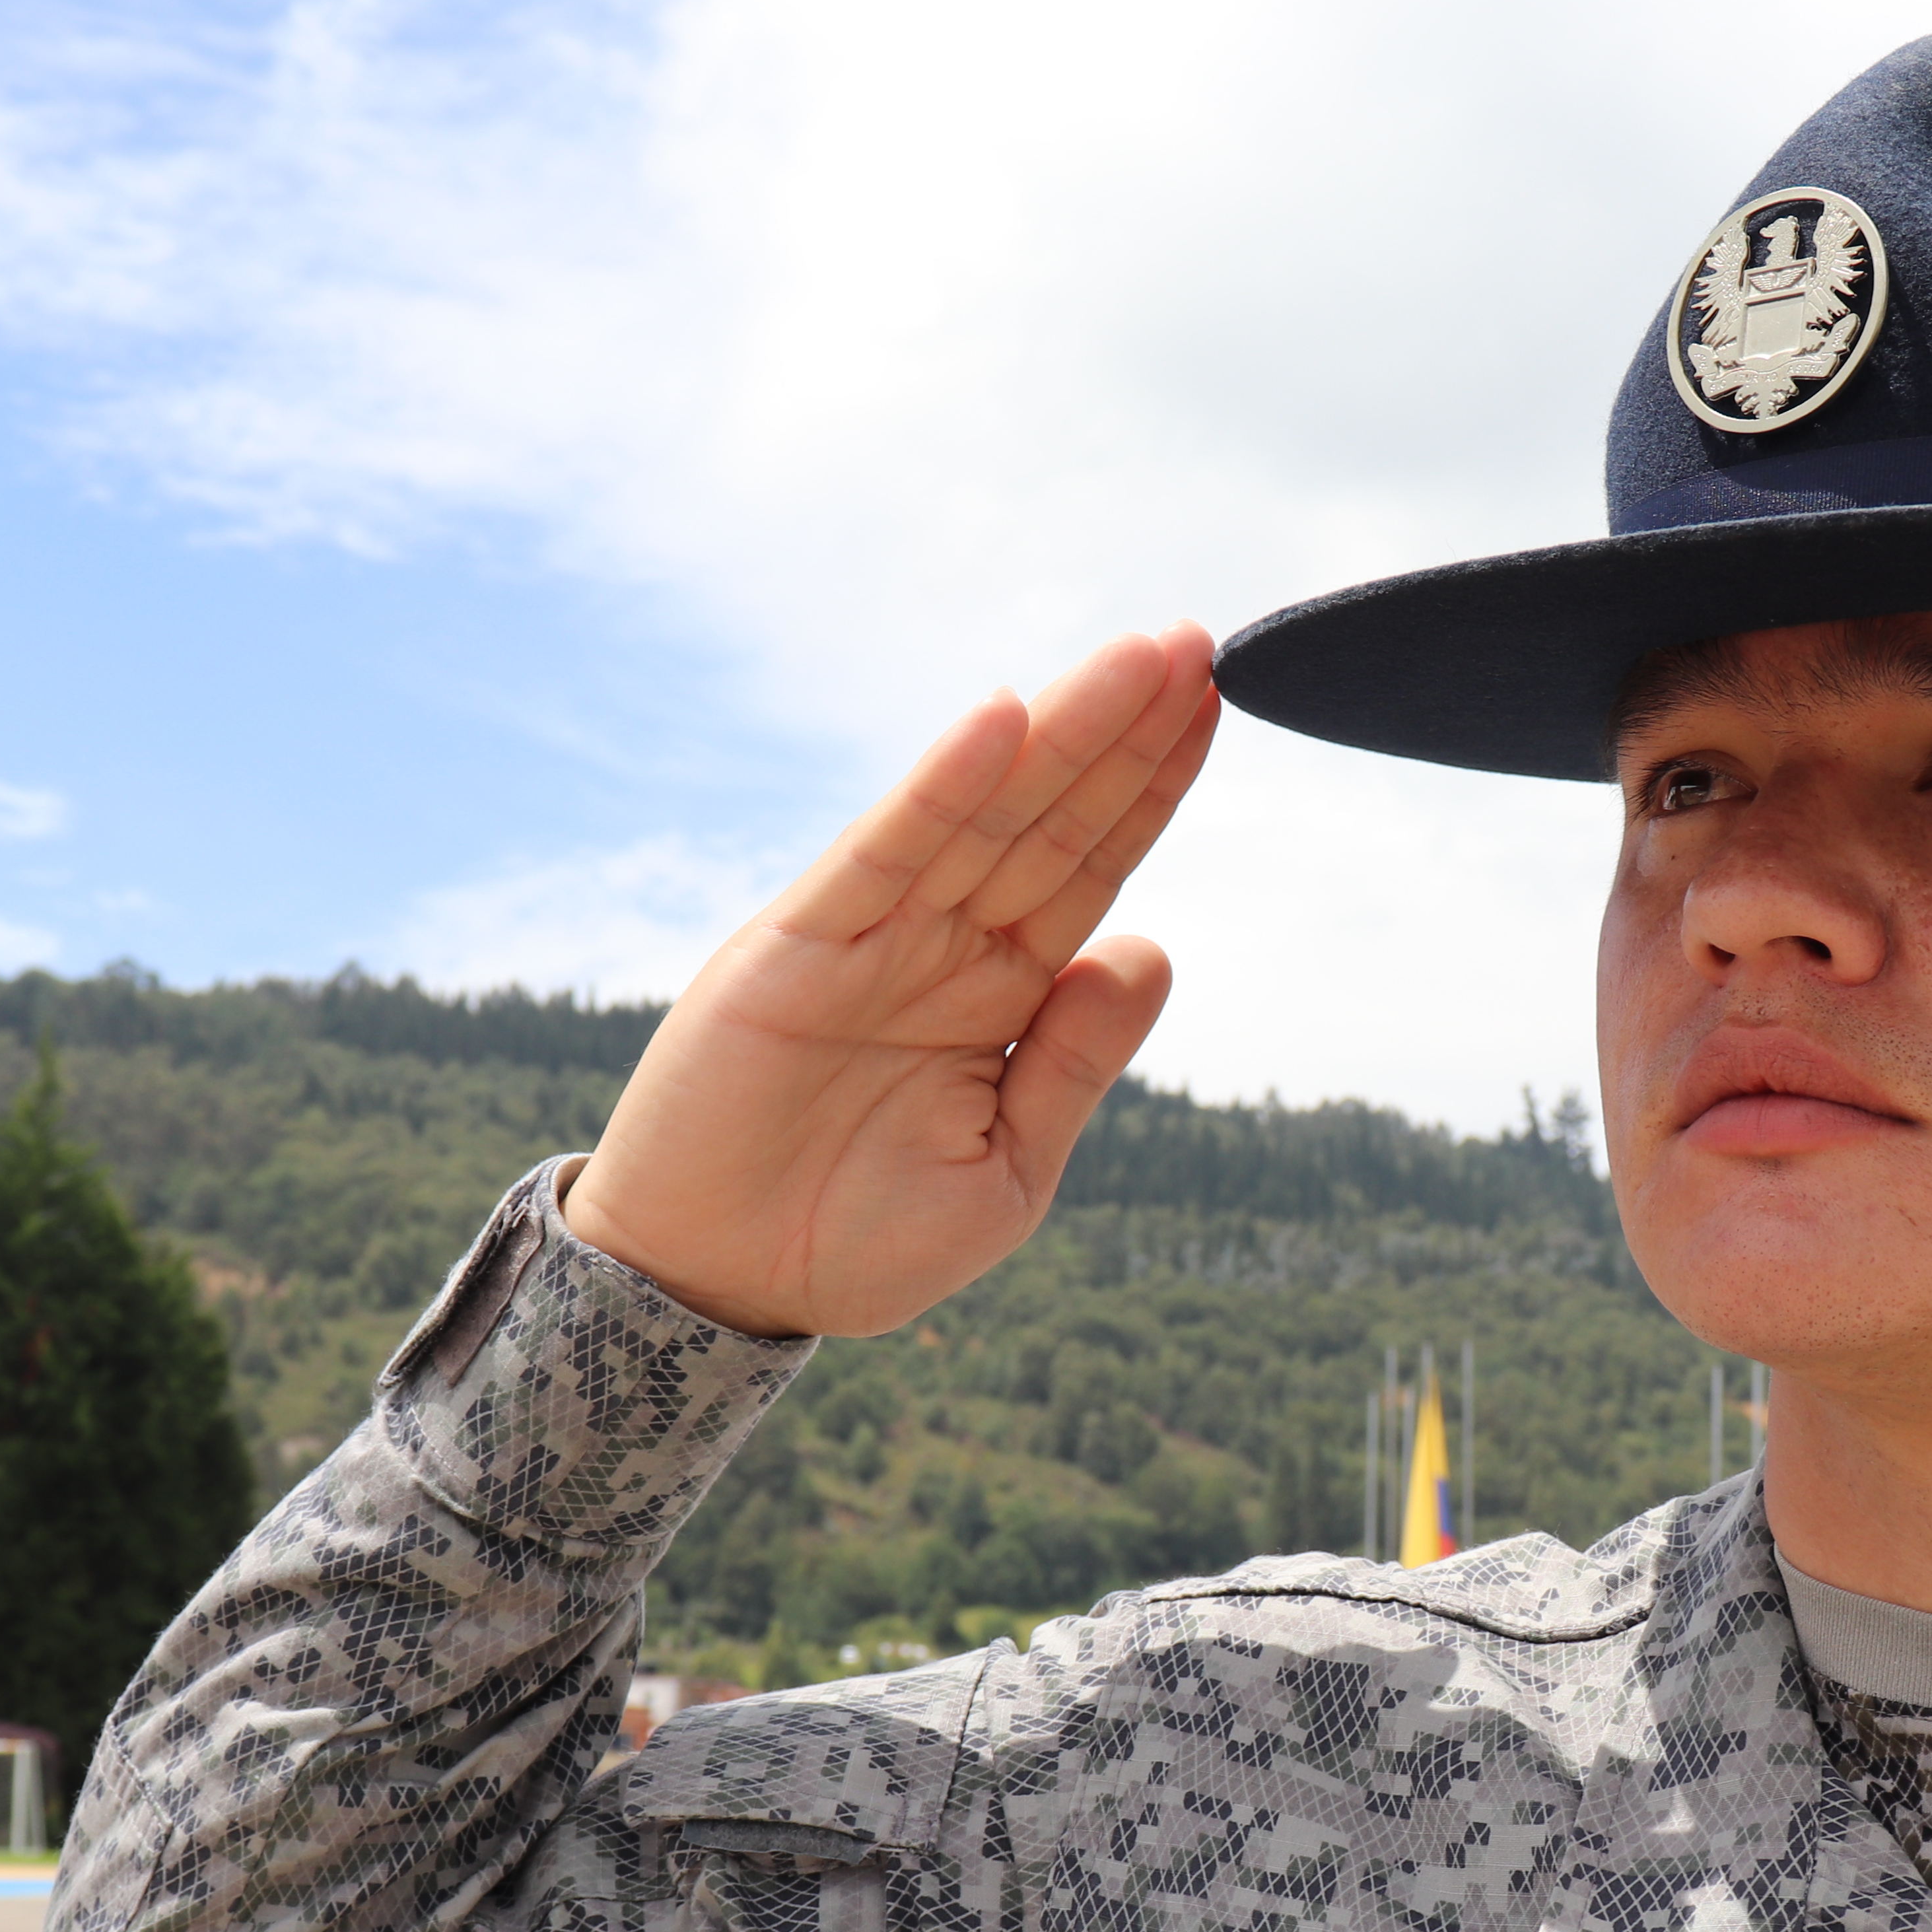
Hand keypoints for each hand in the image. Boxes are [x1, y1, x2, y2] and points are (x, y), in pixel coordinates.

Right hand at [564, 624, 1219, 1339]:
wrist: (717, 1289)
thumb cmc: (857, 1242)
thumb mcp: (1006, 1171)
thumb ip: (1076, 1064)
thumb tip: (1155, 948)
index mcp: (1001, 995)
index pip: (1093, 869)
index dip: (1151, 789)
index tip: (1214, 710)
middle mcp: (943, 946)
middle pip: (1054, 818)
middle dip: (1125, 732)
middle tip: (1200, 642)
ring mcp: (873, 936)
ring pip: (986, 813)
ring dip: (1062, 730)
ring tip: (1141, 656)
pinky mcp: (797, 944)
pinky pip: (883, 851)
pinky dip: (940, 785)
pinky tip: (1002, 719)